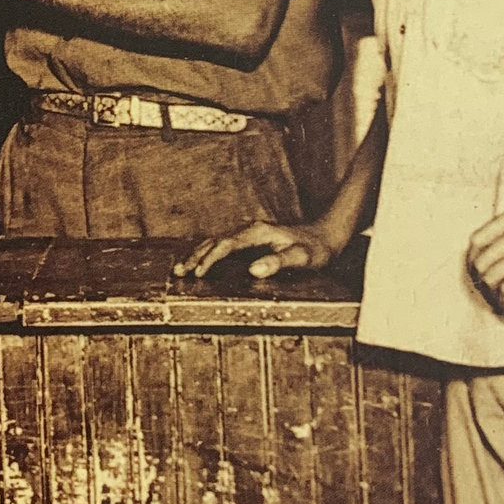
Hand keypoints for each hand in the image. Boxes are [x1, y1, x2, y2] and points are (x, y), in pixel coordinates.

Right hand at [175, 217, 341, 281]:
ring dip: (197, 254)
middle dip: (195, 257)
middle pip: (214, 241)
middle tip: (179, 273)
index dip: (210, 259)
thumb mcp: (301, 258)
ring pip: (215, 241)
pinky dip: (206, 253)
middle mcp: (249, 229)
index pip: (226, 245)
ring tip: (180, 269)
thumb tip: (252, 270)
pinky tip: (200, 262)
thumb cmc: (315, 249)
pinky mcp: (249, 239)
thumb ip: (278, 262)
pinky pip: (221, 245)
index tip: (198, 274)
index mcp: (257, 232)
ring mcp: (248, 233)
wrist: (325, 236)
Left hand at [466, 203, 503, 316]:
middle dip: (483, 285)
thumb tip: (468, 252)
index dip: (475, 265)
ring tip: (503, 305)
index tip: (484, 281)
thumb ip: (503, 235)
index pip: (476, 242)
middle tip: (494, 298)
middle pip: (481, 260)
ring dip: (493, 298)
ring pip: (492, 276)